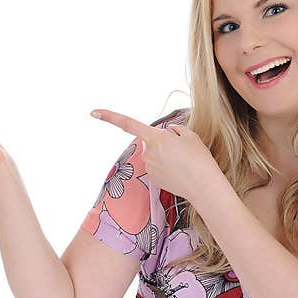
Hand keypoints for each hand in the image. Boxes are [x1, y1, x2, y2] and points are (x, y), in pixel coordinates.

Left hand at [91, 109, 219, 200]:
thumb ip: (175, 131)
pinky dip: (168, 168)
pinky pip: (158, 168)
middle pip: (151, 142)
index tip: (93, 112)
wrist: (203, 185)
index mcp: (154, 138)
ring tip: (184, 163)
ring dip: (166, 156)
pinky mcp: (154, 179)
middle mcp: (147, 152)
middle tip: (182, 150)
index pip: (128, 124)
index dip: (110, 117)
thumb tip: (167, 133)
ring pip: (155, 155)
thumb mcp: (190, 136)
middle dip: (162, 143)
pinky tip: (180, 173)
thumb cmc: (198, 158)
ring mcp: (149, 167)